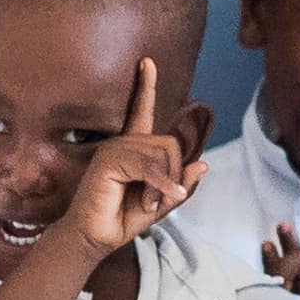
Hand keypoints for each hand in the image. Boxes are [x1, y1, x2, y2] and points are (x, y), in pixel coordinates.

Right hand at [61, 58, 198, 256]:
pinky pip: (147, 165)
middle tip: (157, 200)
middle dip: (174, 174)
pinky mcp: (108, 161)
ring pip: (162, 154)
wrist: (95, 237)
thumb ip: (181, 185)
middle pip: (170, 143)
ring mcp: (113, 149)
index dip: (146, 86)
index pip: (142, 110)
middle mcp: (123, 142)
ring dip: (163, 185)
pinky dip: (159, 184)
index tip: (147, 62)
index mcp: (134, 148)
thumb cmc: (123, 218)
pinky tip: (154, 202)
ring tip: (149, 203)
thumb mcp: (161, 203)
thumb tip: (204, 164)